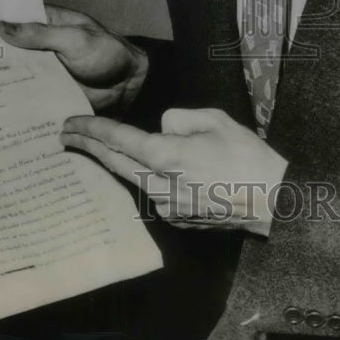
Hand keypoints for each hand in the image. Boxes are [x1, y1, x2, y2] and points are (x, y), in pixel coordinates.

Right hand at [0, 5, 147, 113]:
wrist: (131, 84)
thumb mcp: (74, 39)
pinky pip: (27, 96)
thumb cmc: (107, 53)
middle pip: (8, 50)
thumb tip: (1, 26)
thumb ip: (40, 35)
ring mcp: (43, 71)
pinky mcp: (48, 93)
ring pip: (14, 74)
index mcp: (47, 24)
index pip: (12, 18)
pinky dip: (12, 102)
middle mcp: (40, 47)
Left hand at [60, 107, 287, 235]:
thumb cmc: (246, 155)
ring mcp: (165, 207)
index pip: (119, 140)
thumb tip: (160, 129)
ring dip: (118, 163)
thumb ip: (178, 119)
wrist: (272, 200)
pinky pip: (153, 193)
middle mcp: (159, 185)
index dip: (91, 130)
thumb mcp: (214, 120)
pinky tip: (154, 170)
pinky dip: (146, 178)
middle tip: (67, 135)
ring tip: (105, 147)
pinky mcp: (176, 220)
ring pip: (133, 179)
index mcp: (167, 156)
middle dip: (89, 147)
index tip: (70, 124)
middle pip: (115, 163)